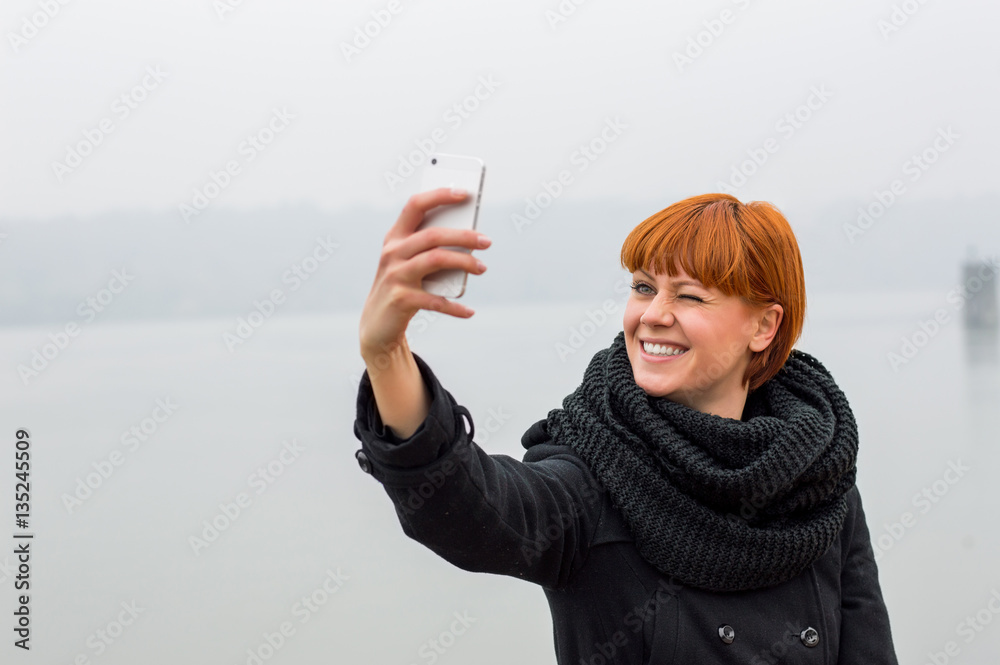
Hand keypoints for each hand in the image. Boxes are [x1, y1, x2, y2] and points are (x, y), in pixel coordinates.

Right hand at [358, 187, 490, 363]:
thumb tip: (470, 239)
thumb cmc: (403, 286)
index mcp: (395, 237)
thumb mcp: (410, 263)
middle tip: (487, 241)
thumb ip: (431, 249)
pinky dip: (455, 307)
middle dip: (463, 235)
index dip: (439, 195)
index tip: (465, 193)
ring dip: (464, 262)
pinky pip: (435, 300)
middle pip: (433, 235)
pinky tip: (469, 311)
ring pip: (436, 259)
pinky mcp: (401, 299)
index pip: (416, 205)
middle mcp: (392, 252)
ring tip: (482, 268)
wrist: (377, 323)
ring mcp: (395, 275)